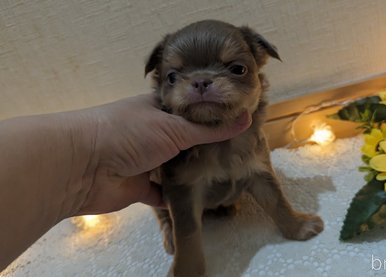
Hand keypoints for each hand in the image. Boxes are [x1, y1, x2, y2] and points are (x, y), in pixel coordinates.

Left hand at [70, 94, 251, 214]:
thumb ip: (210, 129)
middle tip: (240, 154)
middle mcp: (153, 132)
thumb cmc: (128, 133)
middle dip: (208, 147)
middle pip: (186, 140)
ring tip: (227, 176)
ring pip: (176, 167)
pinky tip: (201, 199)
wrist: (82, 166)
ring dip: (194, 173)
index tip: (240, 121)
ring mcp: (146, 160)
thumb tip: (246, 119)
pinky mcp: (140, 187)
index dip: (213, 114)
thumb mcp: (174, 127)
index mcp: (158, 109)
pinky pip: (164, 194)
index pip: (191, 109)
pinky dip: (177, 197)